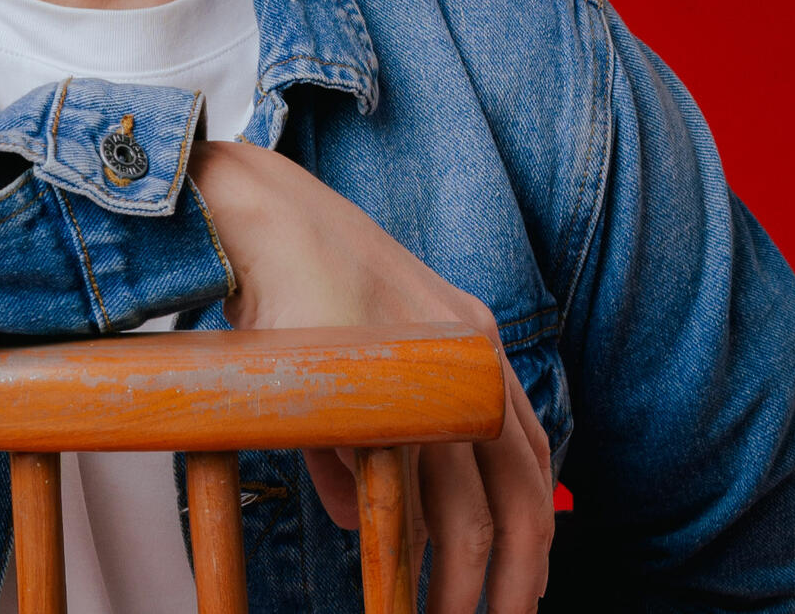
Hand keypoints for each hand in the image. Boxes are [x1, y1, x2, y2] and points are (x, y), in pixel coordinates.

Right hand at [188, 139, 553, 613]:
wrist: (262, 216)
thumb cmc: (301, 280)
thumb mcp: (359, 360)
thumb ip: (378, 434)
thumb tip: (362, 519)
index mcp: (474, 342)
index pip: (528, 451)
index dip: (532, 526)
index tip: (522, 579)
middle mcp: (469, 356)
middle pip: (520, 491)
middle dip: (518, 574)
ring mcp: (429, 374)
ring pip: (468, 510)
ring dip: (459, 582)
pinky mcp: (382, 392)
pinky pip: (403, 494)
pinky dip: (401, 549)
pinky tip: (394, 579)